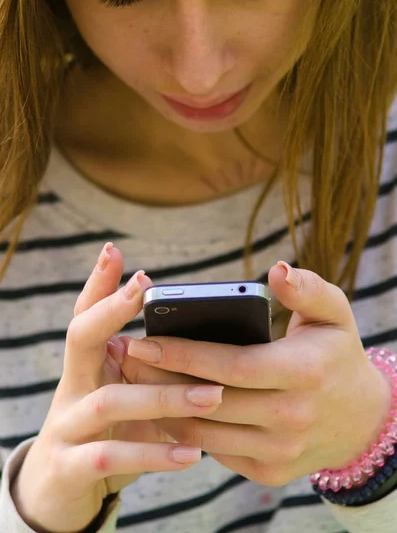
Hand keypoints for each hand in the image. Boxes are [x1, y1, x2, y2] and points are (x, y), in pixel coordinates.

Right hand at [11, 245, 222, 532]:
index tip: (115, 250)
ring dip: (163, 395)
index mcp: (88, 365)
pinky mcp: (71, 467)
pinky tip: (192, 453)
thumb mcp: (125, 395)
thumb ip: (153, 372)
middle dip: (111, 309)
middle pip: (81, 338)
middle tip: (145, 288)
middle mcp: (73, 387)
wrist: (58, 490)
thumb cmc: (106, 430)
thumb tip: (213, 346)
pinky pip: (111, 457)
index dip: (98, 283)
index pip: (87, 315)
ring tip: (213, 394)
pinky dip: (153, 454)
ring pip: (109, 401)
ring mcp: (67, 426)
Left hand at [124, 262, 391, 486]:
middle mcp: (292, 417)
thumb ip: (308, 289)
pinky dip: (185, 430)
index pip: (234, 365)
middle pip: (210, 400)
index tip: (145, 338)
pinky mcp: (268, 472)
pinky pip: (214, 451)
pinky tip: (162, 406)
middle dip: (160, 378)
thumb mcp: (335, 314)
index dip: (186, 353)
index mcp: (304, 372)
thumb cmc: (337, 356)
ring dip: (163, 407)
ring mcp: (279, 450)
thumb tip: (277, 270)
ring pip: (205, 433)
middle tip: (126, 354)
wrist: (359, 419)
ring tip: (134, 378)